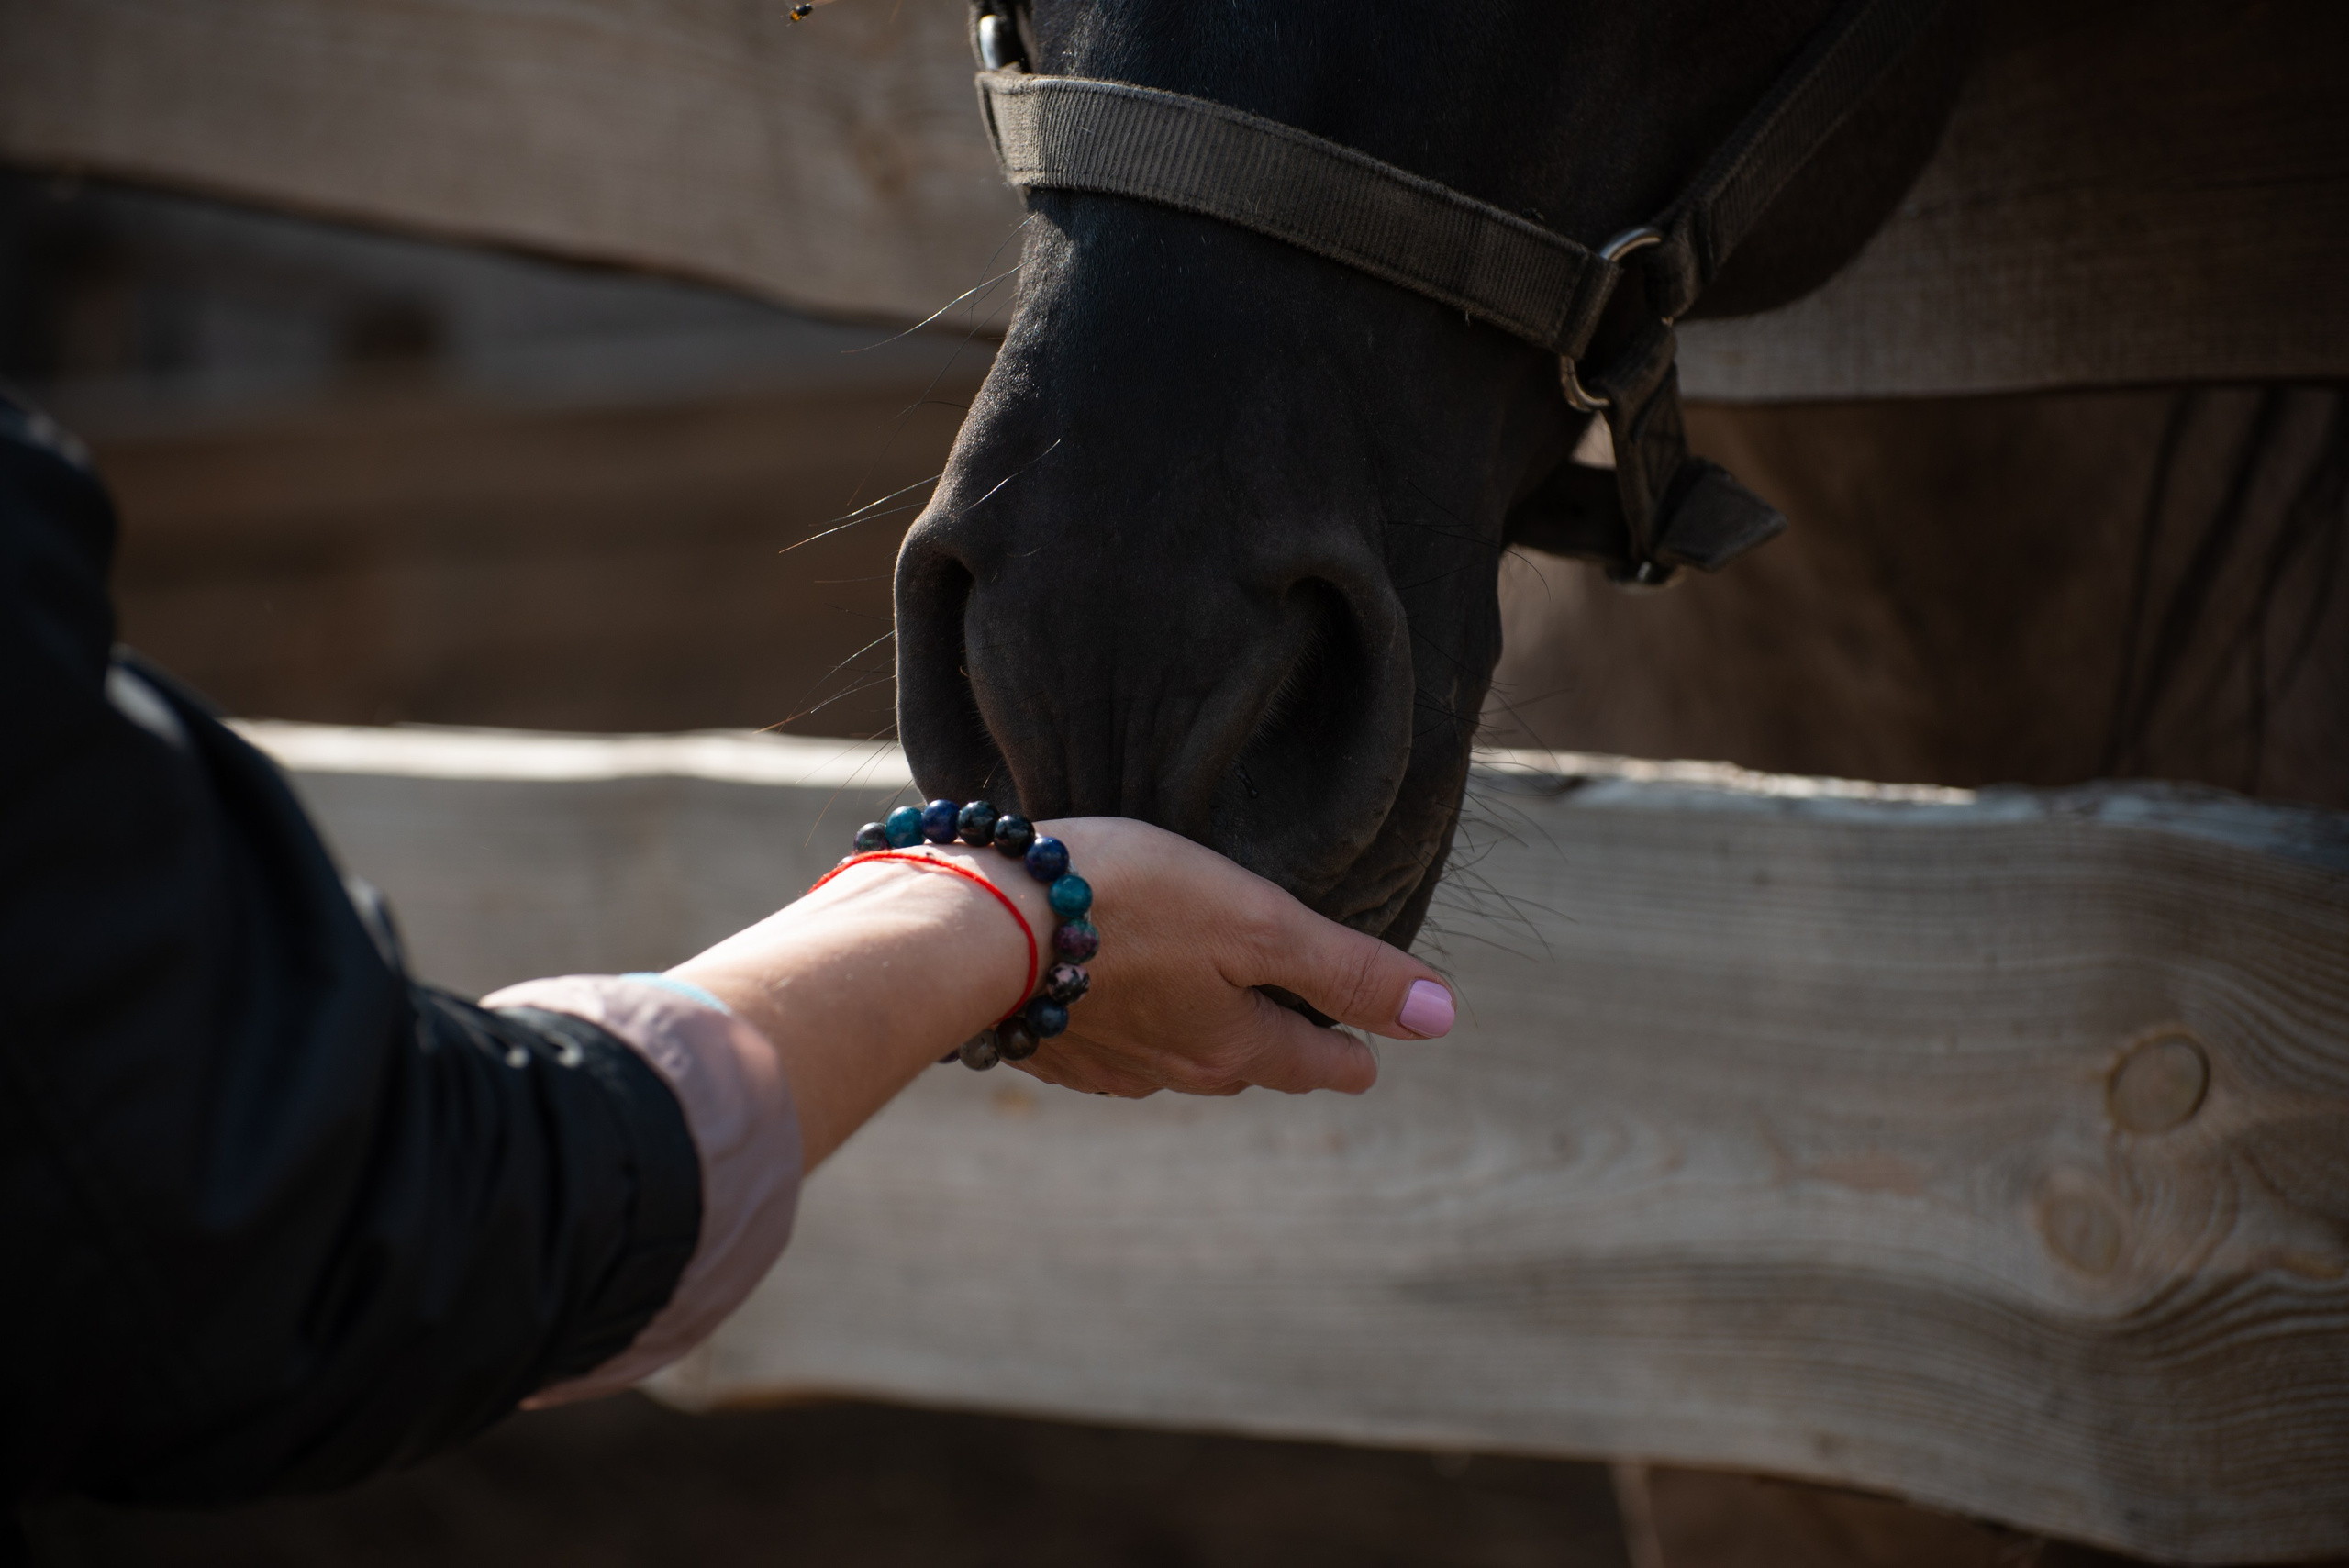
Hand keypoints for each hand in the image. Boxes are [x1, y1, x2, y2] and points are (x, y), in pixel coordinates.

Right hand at [1018, 819, 1454, 1097]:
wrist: (976, 926)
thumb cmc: (1127, 903)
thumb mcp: (1257, 922)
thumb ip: (1344, 969)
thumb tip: (1442, 1016)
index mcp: (1235, 1044)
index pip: (1318, 1064)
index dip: (1352, 1052)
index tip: (1369, 1055)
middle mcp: (1174, 1069)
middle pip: (1248, 1064)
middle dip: (1277, 1045)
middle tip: (1298, 1023)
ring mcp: (1104, 1062)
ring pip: (1175, 1057)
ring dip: (1198, 1033)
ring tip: (1208, 1001)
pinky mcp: (1046, 1041)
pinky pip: (1108, 1043)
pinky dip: (1127, 1021)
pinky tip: (1115, 995)